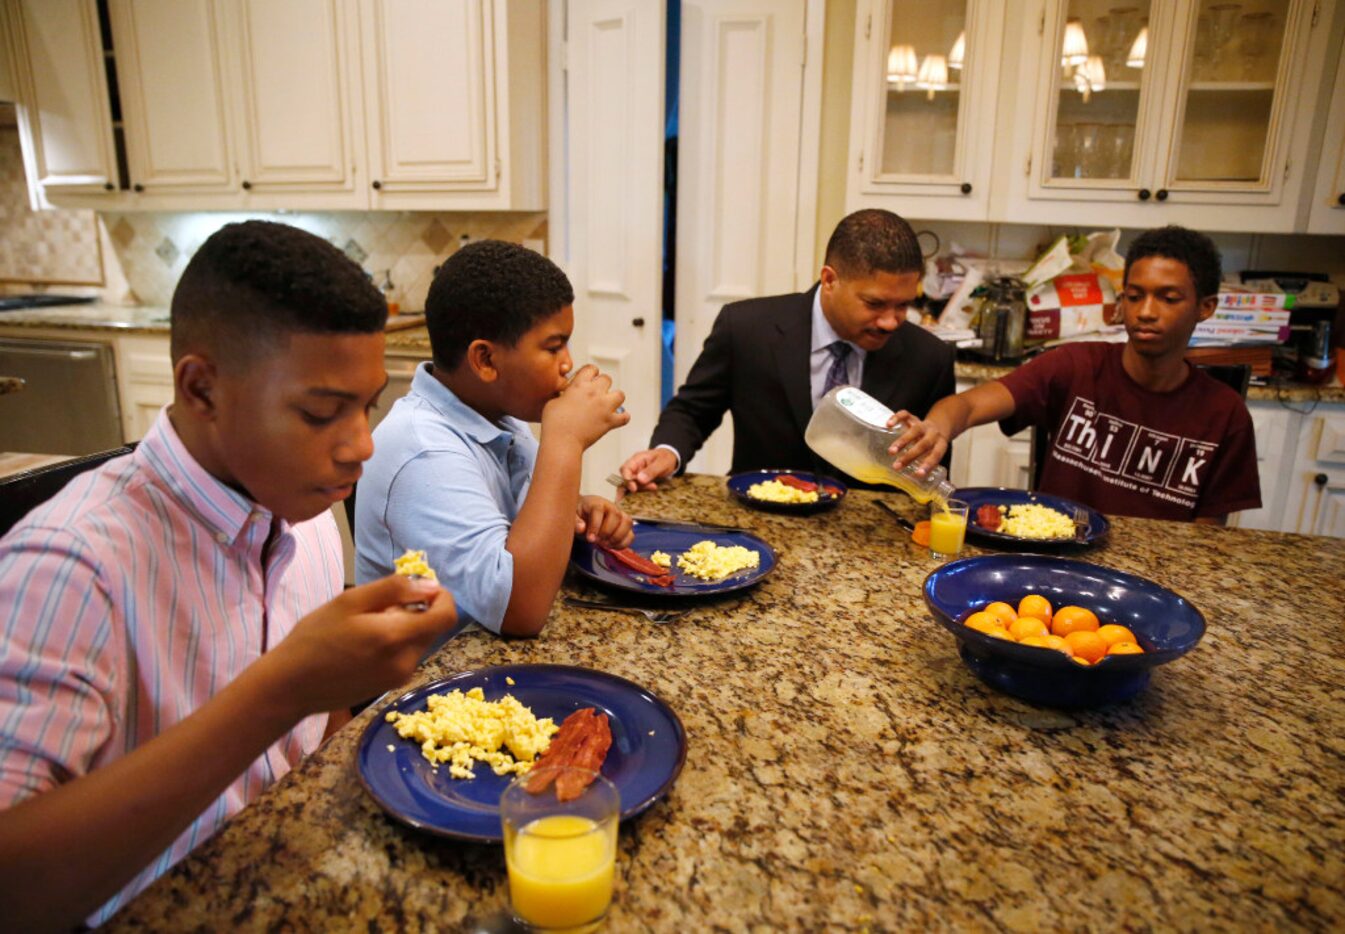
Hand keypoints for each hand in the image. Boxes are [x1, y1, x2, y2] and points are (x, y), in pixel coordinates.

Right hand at [261, 575, 456, 717]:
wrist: (290, 686)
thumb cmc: (314, 638)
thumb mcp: (350, 601)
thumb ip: (395, 590)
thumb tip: (431, 585)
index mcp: (397, 637)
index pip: (446, 616)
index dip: (442, 597)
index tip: (422, 588)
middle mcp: (406, 662)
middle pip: (432, 628)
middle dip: (416, 611)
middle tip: (378, 607)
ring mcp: (399, 678)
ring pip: (419, 641)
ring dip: (404, 627)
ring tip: (366, 626)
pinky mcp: (391, 686)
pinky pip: (406, 656)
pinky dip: (395, 644)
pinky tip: (364, 644)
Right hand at [541, 365, 629, 450]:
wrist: (562, 441)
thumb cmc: (554, 424)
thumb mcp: (553, 401)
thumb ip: (564, 394)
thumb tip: (567, 395)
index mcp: (579, 385)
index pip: (591, 368)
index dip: (590, 373)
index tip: (588, 379)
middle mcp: (594, 393)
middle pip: (607, 379)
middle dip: (602, 384)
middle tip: (596, 393)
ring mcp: (604, 407)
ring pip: (620, 395)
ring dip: (615, 398)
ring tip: (608, 404)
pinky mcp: (610, 421)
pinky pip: (625, 417)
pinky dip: (622, 418)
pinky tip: (617, 418)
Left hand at [575, 495, 633, 547]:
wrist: (586, 514)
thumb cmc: (580, 514)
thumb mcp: (572, 516)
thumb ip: (575, 521)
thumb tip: (582, 528)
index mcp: (596, 502)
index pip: (599, 510)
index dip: (595, 525)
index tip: (590, 539)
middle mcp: (611, 507)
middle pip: (616, 515)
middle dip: (607, 532)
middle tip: (598, 541)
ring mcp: (620, 515)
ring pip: (627, 522)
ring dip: (617, 537)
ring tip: (605, 544)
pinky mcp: (624, 526)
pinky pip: (631, 534)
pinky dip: (623, 543)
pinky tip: (611, 546)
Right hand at [619, 447, 678, 493]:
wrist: (670, 460)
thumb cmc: (665, 458)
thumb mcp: (662, 462)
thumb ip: (651, 470)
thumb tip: (640, 479)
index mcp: (637, 459)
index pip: (625, 469)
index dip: (627, 480)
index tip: (634, 488)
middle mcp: (634, 468)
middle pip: (625, 480)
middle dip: (634, 487)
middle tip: (650, 487)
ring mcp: (636, 475)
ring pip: (630, 486)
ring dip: (641, 489)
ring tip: (654, 487)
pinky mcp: (639, 482)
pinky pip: (636, 489)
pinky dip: (641, 492)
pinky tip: (650, 492)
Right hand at [886, 410, 948, 476]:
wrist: (939, 426)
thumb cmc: (934, 446)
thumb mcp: (935, 454)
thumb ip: (927, 466)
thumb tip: (915, 481)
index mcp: (940, 444)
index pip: (936, 455)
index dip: (928, 465)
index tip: (918, 474)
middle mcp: (932, 434)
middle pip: (923, 444)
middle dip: (910, 456)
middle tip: (897, 466)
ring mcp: (922, 424)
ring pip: (914, 430)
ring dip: (902, 441)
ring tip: (891, 451)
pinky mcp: (913, 418)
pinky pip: (906, 415)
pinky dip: (896, 418)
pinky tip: (888, 425)